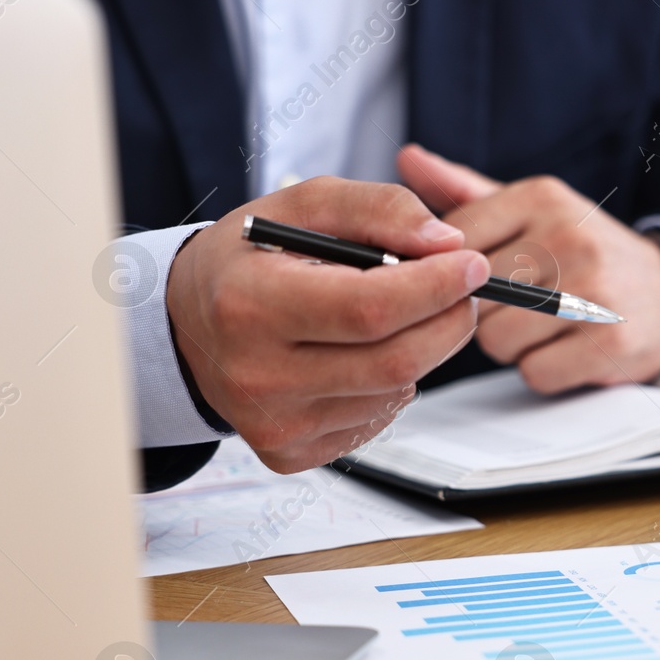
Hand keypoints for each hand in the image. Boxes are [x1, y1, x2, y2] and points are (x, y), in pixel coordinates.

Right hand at [166, 177, 488, 472]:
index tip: (471, 264)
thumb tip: (446, 244)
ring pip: (395, 392)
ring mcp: (275, 424)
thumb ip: (378, 208)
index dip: (435, 287)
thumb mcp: (302, 206)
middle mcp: (258, 375)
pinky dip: (391, 383)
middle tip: (461, 291)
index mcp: (251, 305)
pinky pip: (377, 419)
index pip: (370, 308)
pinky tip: (360, 355)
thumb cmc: (250, 259)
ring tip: (392, 317)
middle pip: (396, 360)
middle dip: (448, 320)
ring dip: (419, 350)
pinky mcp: (290, 453)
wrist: (188, 325)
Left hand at [397, 143, 659, 392]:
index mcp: (542, 198)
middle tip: (521, 306)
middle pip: (472, 297)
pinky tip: (566, 350)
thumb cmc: (585, 254)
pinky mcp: (610, 342)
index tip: (477, 278)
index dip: (452, 273)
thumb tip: (407, 158)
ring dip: (512, 346)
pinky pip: (535, 373)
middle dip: (485, 312)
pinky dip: (544, 371)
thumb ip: (467, 192)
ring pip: (497, 341)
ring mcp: (593, 291)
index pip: (453, 242)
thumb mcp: (533, 212)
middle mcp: (569, 237)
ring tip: (544, 328)